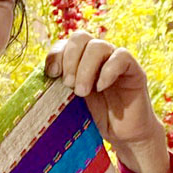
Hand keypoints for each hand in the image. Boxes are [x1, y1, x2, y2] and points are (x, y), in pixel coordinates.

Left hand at [45, 31, 172, 172]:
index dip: (56, 54)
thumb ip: (58, 88)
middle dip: (70, 59)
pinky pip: (122, 57)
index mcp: (80, 61)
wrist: (123, 136)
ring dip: (86, 68)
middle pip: (81, 37)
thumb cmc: (95, 119)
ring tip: (82, 92)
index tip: (51, 74)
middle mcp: (98, 57)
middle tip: (68, 85)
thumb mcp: (70, 102)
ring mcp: (116, 61)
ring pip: (99, 45)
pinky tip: (101, 87)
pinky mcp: (134, 71)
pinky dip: (108, 70)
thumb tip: (39, 81)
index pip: (65, 43)